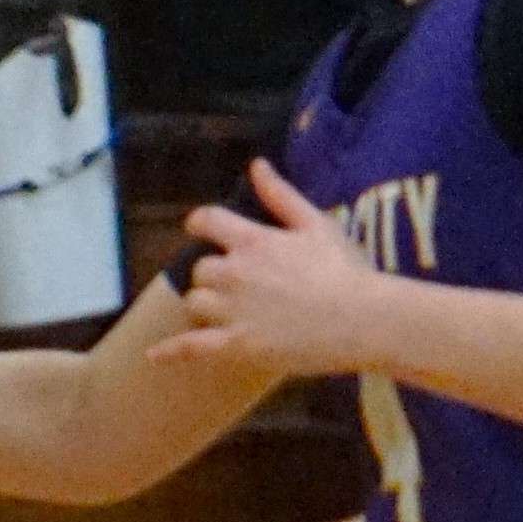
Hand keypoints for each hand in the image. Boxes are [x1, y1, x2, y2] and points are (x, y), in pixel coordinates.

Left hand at [158, 161, 385, 381]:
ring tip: (227, 312)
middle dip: (215, 273)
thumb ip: (281, 195)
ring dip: (206, 304)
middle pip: (201, 268)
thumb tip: (256, 165)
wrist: (368, 321)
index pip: (206, 221)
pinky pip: (193, 347)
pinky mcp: (239, 346)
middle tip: (239, 284)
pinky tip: (153, 356)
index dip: (200, 224)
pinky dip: (170, 352)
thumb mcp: (316, 224)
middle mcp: (234, 274)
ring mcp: (234, 311)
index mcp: (251, 241)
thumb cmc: (348, 271)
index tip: (200, 229)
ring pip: (197, 302)